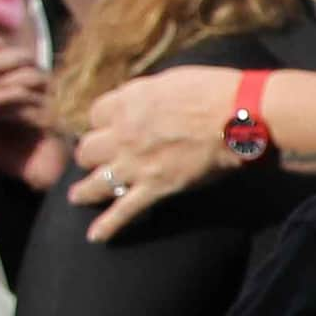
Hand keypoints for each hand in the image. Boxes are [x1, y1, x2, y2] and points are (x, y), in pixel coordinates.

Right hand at [0, 31, 51, 160]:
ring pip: (19, 79)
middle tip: (40, 73)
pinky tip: (41, 114)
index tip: (13, 54)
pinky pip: (14, 105)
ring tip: (48, 92)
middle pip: (12, 58)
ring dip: (36, 86)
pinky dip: (30, 109)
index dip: (4, 48)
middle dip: (29, 65)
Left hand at [70, 62, 255, 238]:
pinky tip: (96, 237)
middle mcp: (123, 134)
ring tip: (78, 196)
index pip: (96, 114)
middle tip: (100, 159)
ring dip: (85, 190)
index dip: (103, 121)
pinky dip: (109, 226)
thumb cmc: (214, 91)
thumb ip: (148, 93)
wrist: (238, 116)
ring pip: (96, 181)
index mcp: (127, 103)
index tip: (110, 126)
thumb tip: (143, 101)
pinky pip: (125, 211)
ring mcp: (136, 164)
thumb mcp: (171, 79)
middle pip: (87, 149)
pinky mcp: (155, 187)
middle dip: (92, 153)